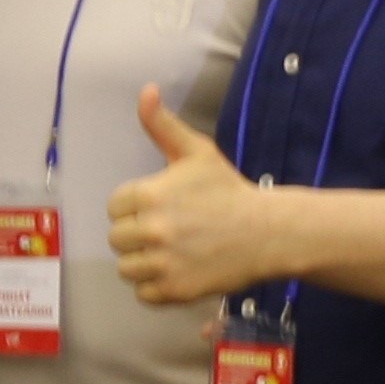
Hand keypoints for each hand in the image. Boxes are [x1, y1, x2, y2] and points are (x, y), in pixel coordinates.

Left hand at [107, 84, 278, 303]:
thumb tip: (145, 90)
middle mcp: (151, 230)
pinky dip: (157, 286)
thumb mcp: (196, 152)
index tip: (162, 207)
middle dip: (138, 234)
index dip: (136, 207)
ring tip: (173, 251)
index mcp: (148, 195)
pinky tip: (179, 270)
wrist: (269, 232)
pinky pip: (144, 293)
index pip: (115, 207)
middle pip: (117, 238)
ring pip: (127, 268)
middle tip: (170, 230)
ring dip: (144, 262)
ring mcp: (162, 263)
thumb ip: (162, 124)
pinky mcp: (174, 290)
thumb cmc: (228, 190)